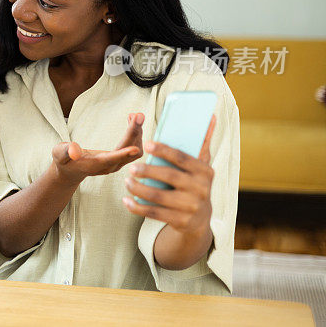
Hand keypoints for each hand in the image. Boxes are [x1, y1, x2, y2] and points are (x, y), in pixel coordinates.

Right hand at [52, 113, 144, 184]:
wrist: (70, 170)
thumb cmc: (63, 160)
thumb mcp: (59, 153)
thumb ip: (66, 151)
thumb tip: (74, 150)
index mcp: (94, 165)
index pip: (111, 159)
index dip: (123, 154)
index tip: (135, 147)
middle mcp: (109, 166)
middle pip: (129, 152)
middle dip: (134, 133)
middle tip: (139, 114)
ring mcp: (116, 164)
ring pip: (135, 151)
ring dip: (137, 133)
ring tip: (135, 115)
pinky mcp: (120, 160)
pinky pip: (134, 148)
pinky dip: (135, 134)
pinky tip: (131, 121)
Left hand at [123, 115, 216, 234]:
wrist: (200, 220)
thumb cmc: (196, 183)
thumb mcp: (202, 165)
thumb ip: (202, 142)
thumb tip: (210, 116)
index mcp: (205, 172)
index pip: (183, 158)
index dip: (164, 150)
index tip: (147, 144)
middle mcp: (201, 190)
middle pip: (170, 178)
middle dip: (148, 172)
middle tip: (131, 167)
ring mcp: (191, 207)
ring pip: (159, 197)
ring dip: (139, 189)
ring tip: (126, 182)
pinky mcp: (180, 221)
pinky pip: (155, 214)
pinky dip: (138, 208)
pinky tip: (126, 201)